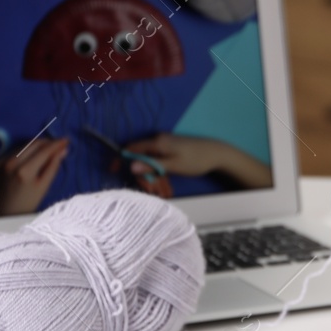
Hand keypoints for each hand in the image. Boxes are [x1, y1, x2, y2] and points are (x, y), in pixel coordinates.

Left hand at [0, 137, 67, 214]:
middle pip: (34, 143)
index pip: (44, 150)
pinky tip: (34, 154)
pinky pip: (17, 150)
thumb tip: (63, 150)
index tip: (67, 140)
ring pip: (25, 145)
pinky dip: (28, 149)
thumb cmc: (26, 203)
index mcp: (25, 171)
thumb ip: (53, 166)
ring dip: (38, 144)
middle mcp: (12, 162)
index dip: (57, 144)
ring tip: (49, 148)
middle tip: (60, 143)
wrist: (2, 212)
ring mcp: (3, 161)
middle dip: (48, 141)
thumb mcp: (43, 187)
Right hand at [123, 134, 272, 190]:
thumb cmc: (197, 160)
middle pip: (139, 155)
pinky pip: (157, 160)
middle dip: (140, 173)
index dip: (120, 158)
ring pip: (149, 160)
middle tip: (148, 188)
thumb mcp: (173, 165)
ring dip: (150, 175)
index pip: (131, 147)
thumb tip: (131, 165)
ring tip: (160, 190)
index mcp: (157, 141)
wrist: (218, 154)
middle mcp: (159, 139)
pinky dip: (157, 172)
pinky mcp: (171, 149)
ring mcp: (165, 143)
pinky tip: (164, 184)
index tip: (112, 170)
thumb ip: (152, 165)